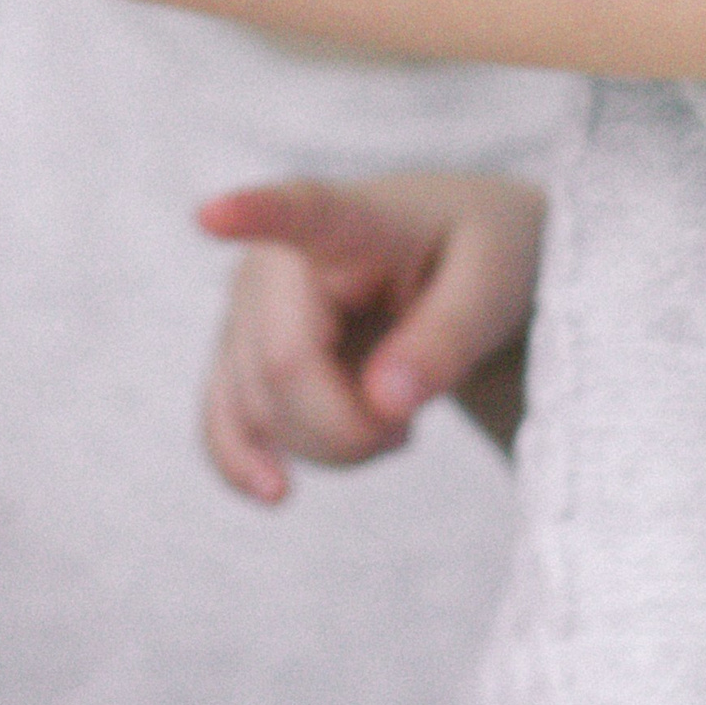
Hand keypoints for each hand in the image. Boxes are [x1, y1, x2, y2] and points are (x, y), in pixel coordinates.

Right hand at [198, 170, 545, 499]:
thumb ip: (446, 340)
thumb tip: (384, 403)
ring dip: (333, 445)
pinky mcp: (237, 358)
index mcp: (350, 220)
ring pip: (259, 411)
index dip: (253, 214)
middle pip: (284, 369)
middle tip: (412, 419)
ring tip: (393, 418)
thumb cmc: (476, 257)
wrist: (449, 262)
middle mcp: (274, 259)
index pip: (299, 213)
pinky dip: (243, 463)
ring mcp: (244, 311)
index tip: (211, 215)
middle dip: (352, 424)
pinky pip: (222, 422)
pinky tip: (275, 490)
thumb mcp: (495, 286)